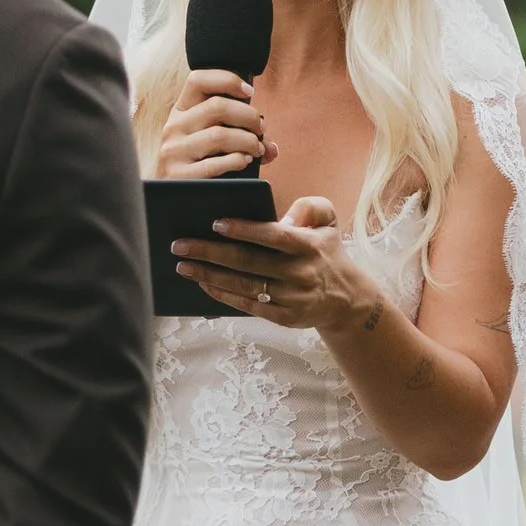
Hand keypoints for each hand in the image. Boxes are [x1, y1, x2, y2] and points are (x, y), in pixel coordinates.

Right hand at [155, 68, 273, 179]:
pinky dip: (236, 161)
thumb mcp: (208, 141)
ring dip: (247, 141)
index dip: (227, 79)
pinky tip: (244, 161)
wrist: (170, 198)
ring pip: (220, 135)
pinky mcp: (179, 175)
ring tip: (256, 149)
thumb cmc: (196, 164)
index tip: (250, 91)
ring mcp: (174, 151)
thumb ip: (240, 135)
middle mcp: (174, 127)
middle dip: (248, 116)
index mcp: (181, 111)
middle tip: (261, 128)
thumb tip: (272, 148)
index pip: (198, 79)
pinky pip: (214, 164)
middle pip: (217, 106)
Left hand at [166, 196, 380, 335]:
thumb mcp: (329, 222)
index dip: (245, 230)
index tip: (215, 223)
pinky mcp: (284, 318)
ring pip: (244, 286)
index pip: (274, 236)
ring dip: (209, 275)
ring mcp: (293, 298)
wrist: (345, 299)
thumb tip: (284, 216)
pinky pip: (248, 306)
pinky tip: (203, 283)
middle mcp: (301, 273)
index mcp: (310, 246)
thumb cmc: (326, 252)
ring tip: (183, 265)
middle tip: (180, 245)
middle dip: (211, 253)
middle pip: (250, 262)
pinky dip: (223, 295)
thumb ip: (311, 207)